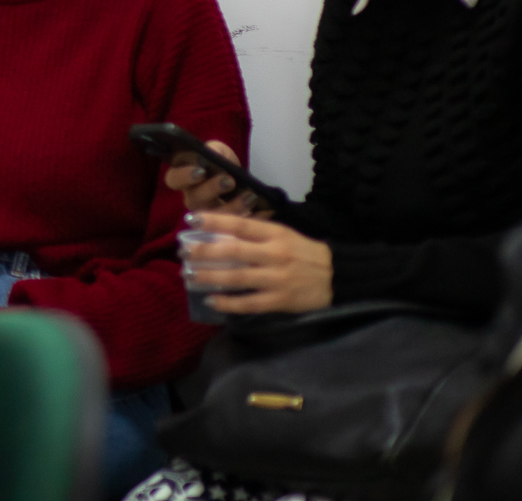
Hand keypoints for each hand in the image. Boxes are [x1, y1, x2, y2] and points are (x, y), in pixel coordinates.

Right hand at [163, 141, 272, 217]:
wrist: (239, 179)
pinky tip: (263, 209)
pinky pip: (238, 227)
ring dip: (233, 207)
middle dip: (211, 190)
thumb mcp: (218, 151)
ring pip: (215, 217)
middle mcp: (192, 199)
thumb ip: (214, 150)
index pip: (173, 180)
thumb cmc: (223, 163)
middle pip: (194, 200)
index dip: (184, 176)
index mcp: (184, 179)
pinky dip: (252, 217)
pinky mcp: (227, 226)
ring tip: (249, 196)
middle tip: (228, 181)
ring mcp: (208, 215)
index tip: (201, 170)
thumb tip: (212, 155)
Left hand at [185, 212, 332, 313]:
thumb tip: (219, 231)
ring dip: (209, 277)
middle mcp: (274, 255)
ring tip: (188, 276)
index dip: (214, 221)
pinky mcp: (280, 301)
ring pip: (237, 278)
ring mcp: (277, 279)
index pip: (241, 225)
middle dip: (204, 252)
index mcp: (275, 234)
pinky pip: (249, 303)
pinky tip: (211, 300)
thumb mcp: (283, 234)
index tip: (190, 218)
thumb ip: (255, 233)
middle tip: (182, 252)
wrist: (339, 277)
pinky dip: (228, 303)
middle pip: (234, 252)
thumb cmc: (304, 252)